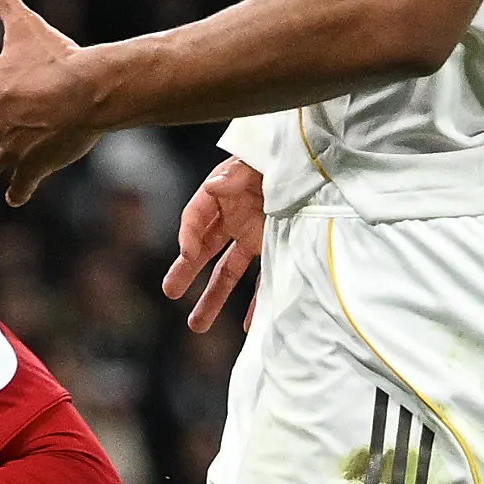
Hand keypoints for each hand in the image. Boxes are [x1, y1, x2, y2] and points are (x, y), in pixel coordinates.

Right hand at [165, 155, 267, 334]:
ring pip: (228, 272)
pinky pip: (263, 280)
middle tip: (170, 293)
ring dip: (213, 298)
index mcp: (222, 196)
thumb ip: (234, 176)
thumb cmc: (279, 157)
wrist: (313, 162)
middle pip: (204, 250)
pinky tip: (248, 326)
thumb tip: (214, 186)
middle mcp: (233, 219)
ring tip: (197, 325)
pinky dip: (257, 303)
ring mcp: (253, 236)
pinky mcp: (276, 248)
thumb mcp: (254, 163)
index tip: (187, 254)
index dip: (189, 234)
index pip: (196, 217)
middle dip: (186, 272)